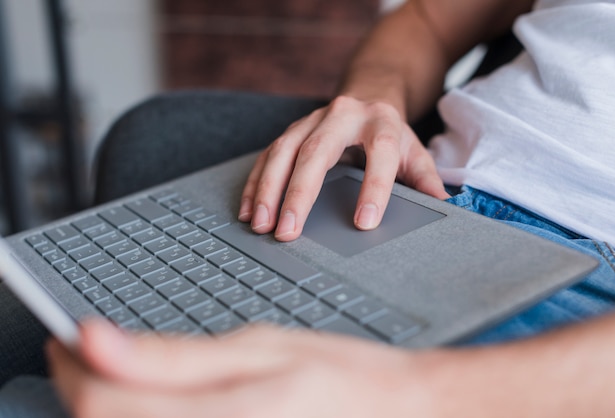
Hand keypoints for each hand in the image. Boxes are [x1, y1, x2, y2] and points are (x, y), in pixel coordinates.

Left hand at [48, 321, 434, 417]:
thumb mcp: (258, 350)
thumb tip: (99, 341)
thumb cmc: (335, 375)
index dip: (71, 367)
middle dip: (81, 386)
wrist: (389, 410)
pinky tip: (148, 398)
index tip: (63, 337)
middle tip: (80, 348)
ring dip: (106, 404)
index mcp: (220, 417)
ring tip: (109, 370)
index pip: (105, 403)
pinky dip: (139, 417)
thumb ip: (173, 357)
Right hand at [238, 96, 448, 240]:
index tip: (364, 224)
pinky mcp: (291, 129)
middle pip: (317, 152)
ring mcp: (311, 120)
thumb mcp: (415, 151)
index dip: (373, 189)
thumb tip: (445, 209)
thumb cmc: (391, 132)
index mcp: (381, 123)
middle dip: (299, 193)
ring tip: (260, 224)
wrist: (368, 93)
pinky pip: (268, 154)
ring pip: (284, 151)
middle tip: (288, 231)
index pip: (379, 155)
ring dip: (267, 190)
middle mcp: (342, 116)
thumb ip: (426, 180)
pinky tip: (249, 209)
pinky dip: (256, 183)